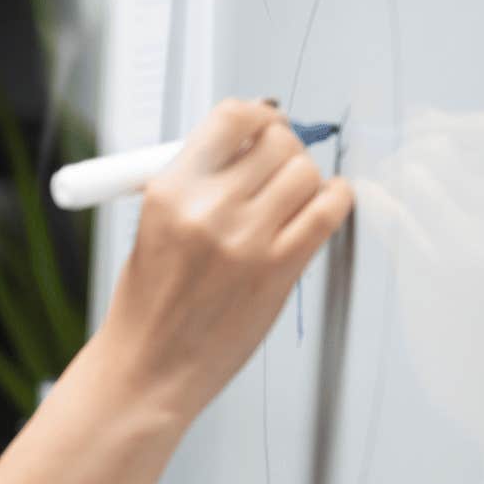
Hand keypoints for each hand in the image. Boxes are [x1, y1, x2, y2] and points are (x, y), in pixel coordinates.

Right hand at [92, 97, 354, 423]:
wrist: (149, 368)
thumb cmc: (148, 306)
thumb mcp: (153, 227)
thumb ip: (198, 183)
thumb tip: (246, 143)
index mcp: (170, 192)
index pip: (231, 118)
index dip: (257, 115)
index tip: (264, 122)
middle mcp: (209, 209)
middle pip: (277, 142)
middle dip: (284, 146)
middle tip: (280, 163)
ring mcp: (247, 240)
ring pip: (306, 172)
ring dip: (306, 177)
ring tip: (293, 195)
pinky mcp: (279, 270)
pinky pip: (328, 211)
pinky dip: (334, 199)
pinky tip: (323, 204)